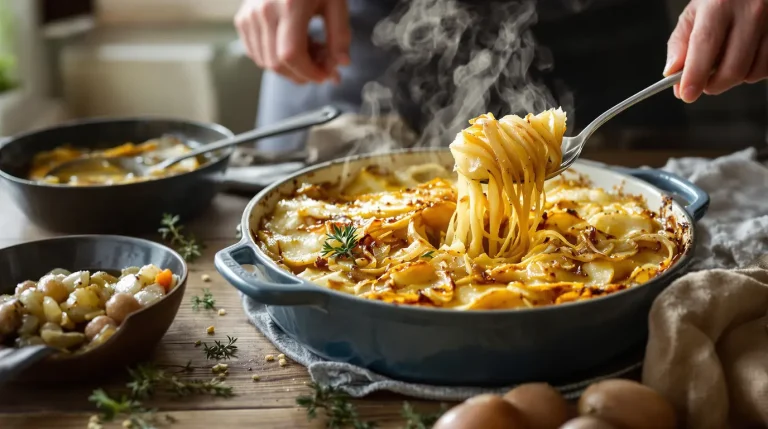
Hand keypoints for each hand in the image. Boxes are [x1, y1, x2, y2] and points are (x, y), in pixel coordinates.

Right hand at [234, 0, 350, 83]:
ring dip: (289, 69)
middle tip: (320, 68)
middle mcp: (264, 11)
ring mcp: (250, 15)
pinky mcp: (243, 19)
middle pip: (276, 63)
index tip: (325, 75)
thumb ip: (340, 35)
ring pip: (264, 62)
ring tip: (309, 52)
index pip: (292, 54)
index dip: (309, 72)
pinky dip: (275, 59)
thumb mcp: (335, 2)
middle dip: (301, 75)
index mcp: (290, 5)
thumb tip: (341, 64)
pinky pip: (256, 53)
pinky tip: (293, 47)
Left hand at [664, 0, 767, 102]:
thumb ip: (680, 43)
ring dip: (735, 78)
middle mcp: (751, 10)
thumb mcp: (694, 13)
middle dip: (714, 85)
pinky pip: (767, 69)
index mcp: (720, 4)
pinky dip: (753, 71)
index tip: (687, 94)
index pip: (706, 44)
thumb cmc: (721, 0)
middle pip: (733, 68)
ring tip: (727, 60)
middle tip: (705, 83)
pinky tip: (746, 56)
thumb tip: (672, 73)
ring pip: (753, 72)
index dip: (695, 74)